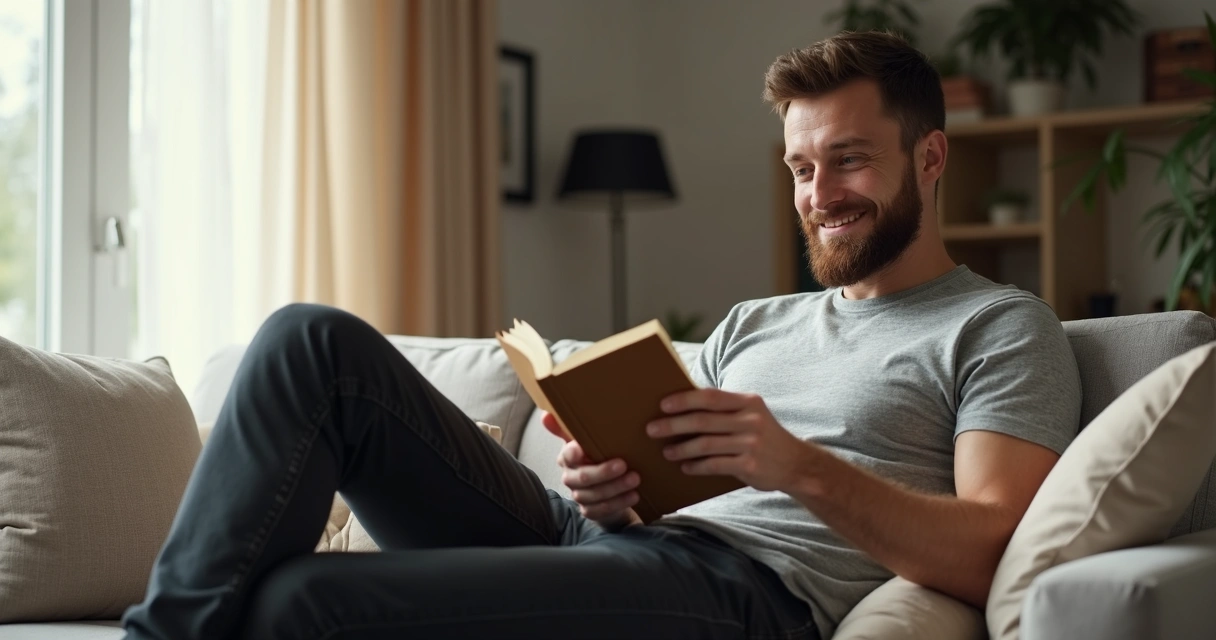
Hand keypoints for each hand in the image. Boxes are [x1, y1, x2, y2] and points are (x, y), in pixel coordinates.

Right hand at [542, 412, 641, 528]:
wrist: (610, 486)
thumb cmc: (599, 456)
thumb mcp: (589, 439)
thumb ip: (569, 427)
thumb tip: (545, 414)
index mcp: (568, 457)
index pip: (568, 454)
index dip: (574, 452)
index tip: (583, 448)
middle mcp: (570, 476)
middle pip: (583, 477)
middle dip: (604, 472)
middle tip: (624, 464)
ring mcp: (579, 495)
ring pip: (594, 495)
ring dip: (616, 487)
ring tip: (635, 479)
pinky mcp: (589, 511)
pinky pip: (601, 509)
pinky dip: (619, 503)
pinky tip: (633, 495)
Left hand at [647, 389, 816, 491]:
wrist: (796, 464)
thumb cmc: (764, 437)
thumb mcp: (751, 415)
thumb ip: (725, 410)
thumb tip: (683, 408)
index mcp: (748, 402)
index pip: (711, 397)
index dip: (684, 400)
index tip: (662, 404)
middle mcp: (751, 420)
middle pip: (703, 421)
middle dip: (673, 425)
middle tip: (652, 429)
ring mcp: (751, 444)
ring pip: (706, 445)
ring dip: (681, 449)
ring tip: (666, 452)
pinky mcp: (749, 466)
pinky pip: (715, 465)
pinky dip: (697, 466)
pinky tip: (685, 467)